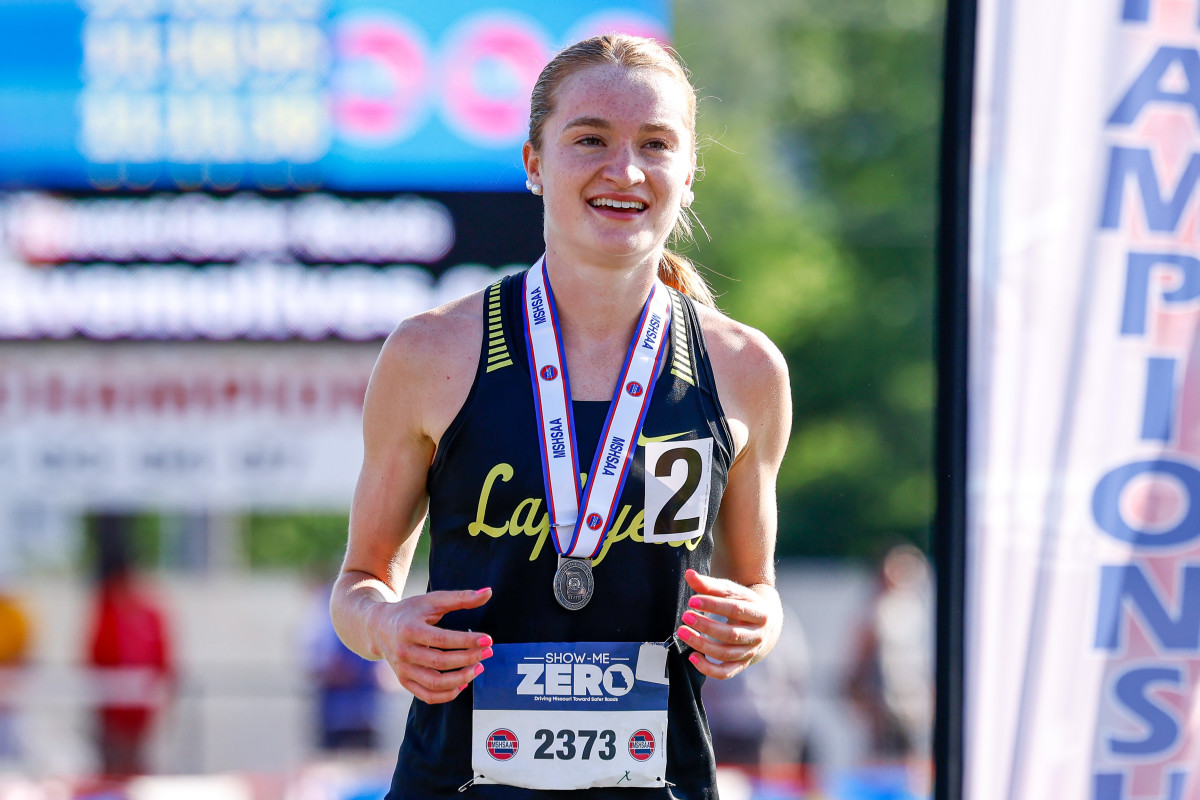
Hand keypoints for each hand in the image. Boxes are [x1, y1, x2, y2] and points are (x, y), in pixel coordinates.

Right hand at [372, 587, 493, 703]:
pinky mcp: (404, 681)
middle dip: (469, 658)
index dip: (467, 641)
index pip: (443, 639)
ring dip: (461, 678)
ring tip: (479, 667)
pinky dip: (448, 694)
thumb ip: (461, 597)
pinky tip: (464, 682)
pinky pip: (427, 695)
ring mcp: (403, 669)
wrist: (378, 627)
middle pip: (440, 662)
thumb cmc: (410, 612)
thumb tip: (489, 592)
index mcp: (410, 629)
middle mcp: (404, 652)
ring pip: (435, 683)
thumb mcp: (432, 600)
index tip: (488, 639)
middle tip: (488, 652)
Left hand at [676, 569, 779, 679]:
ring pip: (725, 654)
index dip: (713, 605)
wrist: (761, 623)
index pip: (735, 609)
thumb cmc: (741, 603)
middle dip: (706, 626)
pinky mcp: (740, 665)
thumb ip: (709, 584)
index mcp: (760, 613)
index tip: (692, 600)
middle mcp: (757, 636)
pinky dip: (708, 669)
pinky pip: (725, 673)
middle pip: (731, 634)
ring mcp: (749, 652)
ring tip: (682, 632)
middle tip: (685, 616)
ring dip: (702, 645)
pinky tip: (692, 657)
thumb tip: (689, 574)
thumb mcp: (730, 591)